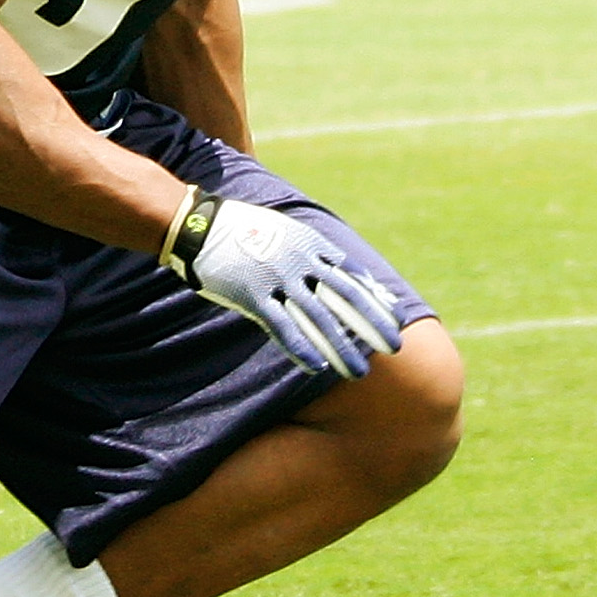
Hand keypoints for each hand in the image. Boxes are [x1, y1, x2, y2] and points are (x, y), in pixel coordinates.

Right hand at [162, 188, 401, 378]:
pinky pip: (282, 326)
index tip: (397, 319)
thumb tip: (329, 267)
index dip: (376, 299)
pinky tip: (317, 365)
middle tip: (394, 348)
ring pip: (318, 318)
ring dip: (341, 347)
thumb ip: (308, 250)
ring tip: (358, 371)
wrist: (199, 225)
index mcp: (311, 245)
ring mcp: (278, 278)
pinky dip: (301, 347)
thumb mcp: (284, 232)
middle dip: (371, 325)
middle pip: (345, 298)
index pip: (353, 276)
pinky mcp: (253, 294)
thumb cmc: (240, 230)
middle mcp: (301, 261)